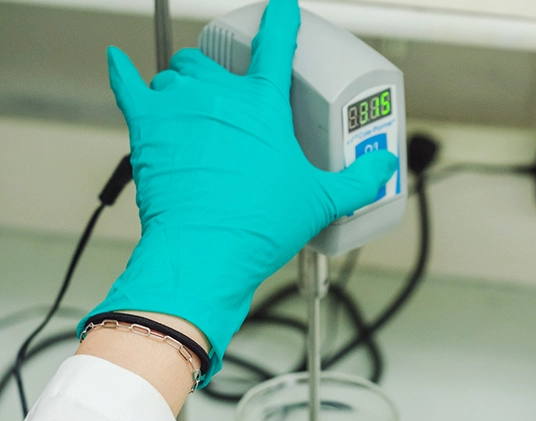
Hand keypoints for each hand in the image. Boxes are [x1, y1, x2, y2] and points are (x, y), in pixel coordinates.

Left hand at [79, 0, 397, 379]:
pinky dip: (124, 74)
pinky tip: (121, 66)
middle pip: (214, 61)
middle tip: (228, 99)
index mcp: (264, 104)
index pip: (276, 44)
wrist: (206, 250)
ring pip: (176, 74)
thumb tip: (383, 167)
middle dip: (220, 73)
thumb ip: (358, 181)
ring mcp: (179, 105)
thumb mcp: (321, 203)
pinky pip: (128, 84)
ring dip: (184, 85)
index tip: (281, 9)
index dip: (281, 21)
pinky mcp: (146, 126)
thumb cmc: (259, 225)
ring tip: (192, 110)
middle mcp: (219, 94)